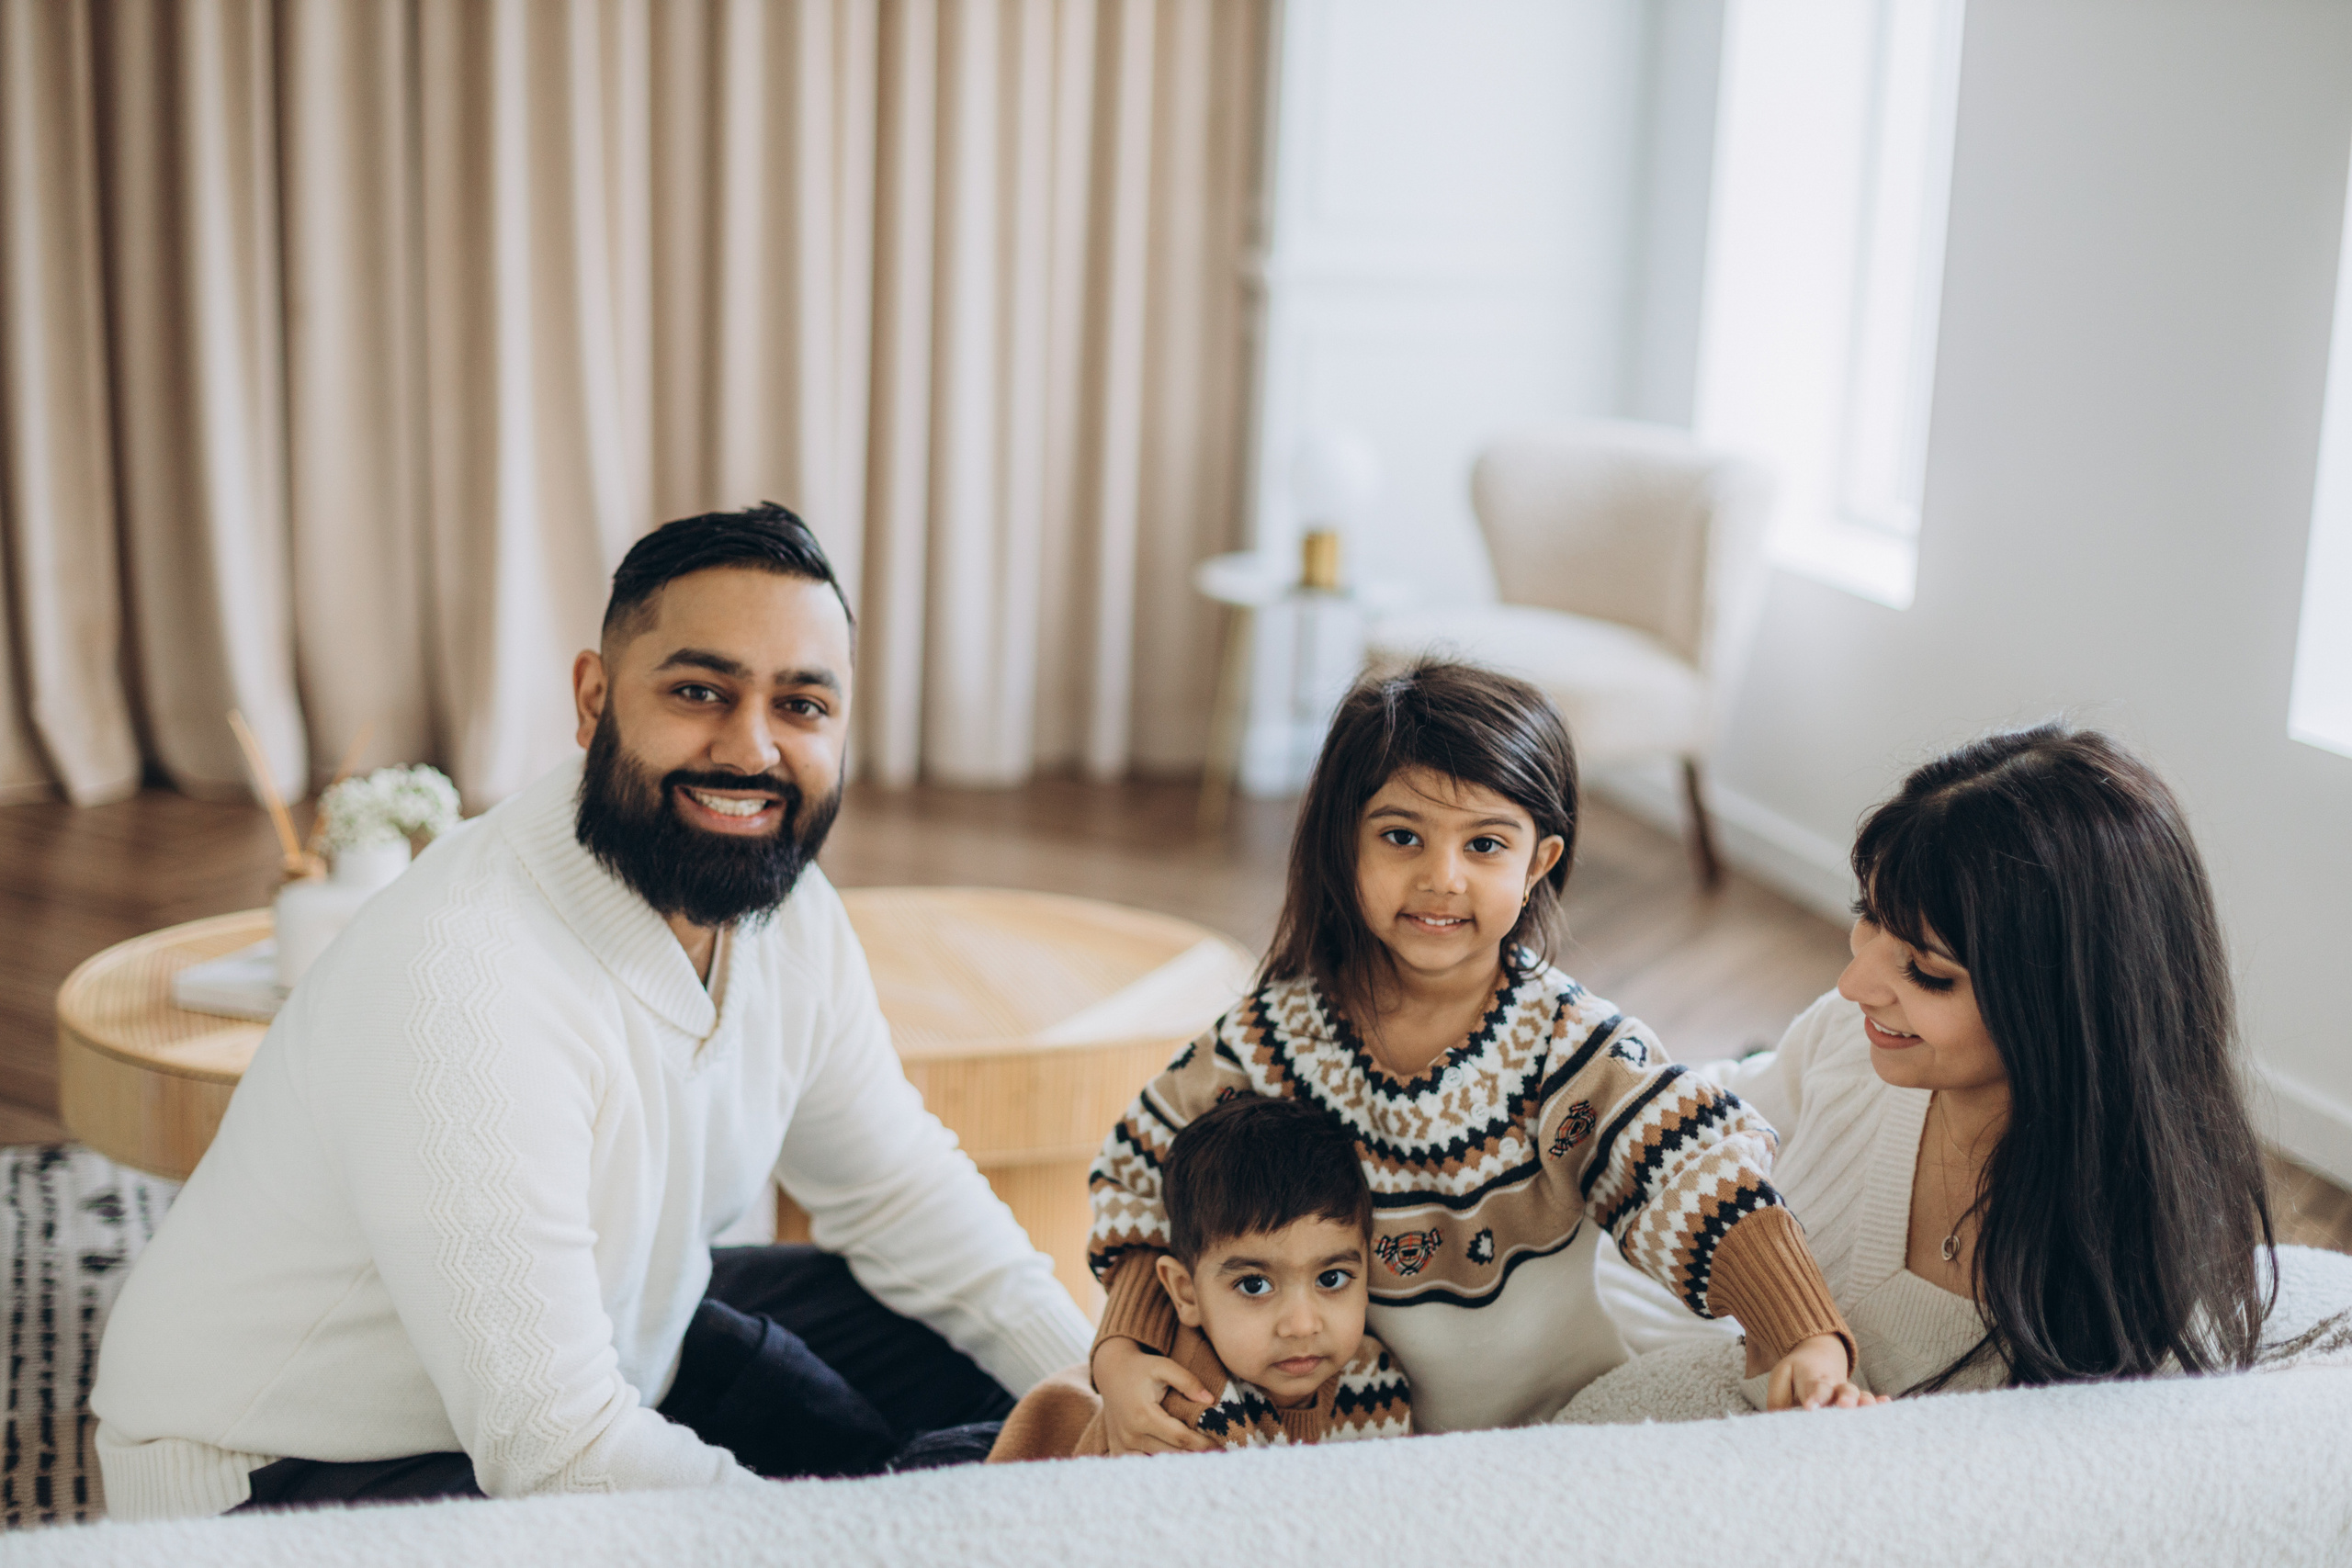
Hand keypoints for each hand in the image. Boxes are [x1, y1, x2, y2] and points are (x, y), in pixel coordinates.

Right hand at [1090, 1336, 1216, 1454]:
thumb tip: (1210, 1400)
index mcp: (1143, 1415)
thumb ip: (1188, 1381)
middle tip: (1216, 1454)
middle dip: (1195, 1455)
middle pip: (1171, 1454)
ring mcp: (1122, 1444)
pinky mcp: (1118, 1448)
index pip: (1180, 1438)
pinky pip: (1140, 1464)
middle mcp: (1131, 1434)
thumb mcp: (1164, 1366)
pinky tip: (1172, 1463)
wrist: (1111, 1370)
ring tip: (1198, 1460)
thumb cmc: (1141, 1368)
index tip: (1220, 1443)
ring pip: (1157, 1463)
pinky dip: (1157, 1465)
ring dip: (1178, 1463)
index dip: (1203, 1443)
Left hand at [1764, 1333, 1886, 1410]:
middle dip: (1845, 1398)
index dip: (1814, 1396)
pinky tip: (1886, 1404)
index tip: (1810, 1407)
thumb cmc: (1797, 1372)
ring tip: (1869, 1406)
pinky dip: (1879, 1403)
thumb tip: (1779, 1422)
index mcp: (1813, 1378)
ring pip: (1859, 1395)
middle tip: (1844, 1405)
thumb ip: (1778, 1398)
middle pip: (1842, 1389)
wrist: (1819, 1353)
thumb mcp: (1782, 1377)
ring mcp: (1848, 1392)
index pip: (1815, 1387)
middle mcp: (1834, 1385)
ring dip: (1864, 1401)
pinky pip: (1870, 1400)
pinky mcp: (1857, 1399)